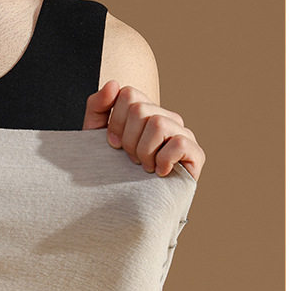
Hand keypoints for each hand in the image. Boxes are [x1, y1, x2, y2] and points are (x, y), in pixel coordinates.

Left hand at [83, 81, 204, 180]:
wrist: (127, 207)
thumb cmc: (113, 168)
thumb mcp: (95, 136)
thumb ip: (98, 107)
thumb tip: (113, 84)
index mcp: (145, 110)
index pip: (128, 94)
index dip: (114, 121)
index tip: (112, 144)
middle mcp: (166, 117)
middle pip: (140, 109)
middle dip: (127, 139)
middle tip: (130, 159)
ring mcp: (183, 133)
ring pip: (158, 124)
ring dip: (144, 151)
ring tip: (144, 167)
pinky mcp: (196, 153)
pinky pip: (179, 143)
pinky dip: (163, 160)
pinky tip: (159, 173)